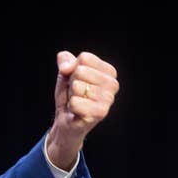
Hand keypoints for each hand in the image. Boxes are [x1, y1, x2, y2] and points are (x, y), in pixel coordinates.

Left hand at [47, 51, 119, 169]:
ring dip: (72, 95)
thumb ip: (65, 61)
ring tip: (78, 101)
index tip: (77, 79)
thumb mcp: (65, 72)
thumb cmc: (70, 93)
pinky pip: (75, 102)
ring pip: (77, 86)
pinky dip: (71, 106)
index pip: (85, 58)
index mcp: (109, 71)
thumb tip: (67, 67)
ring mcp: (109, 99)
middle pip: (80, 71)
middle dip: (72, 82)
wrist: (66, 118)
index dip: (73, 68)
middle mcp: (113, 84)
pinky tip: (78, 111)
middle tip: (76, 93)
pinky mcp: (101, 113)